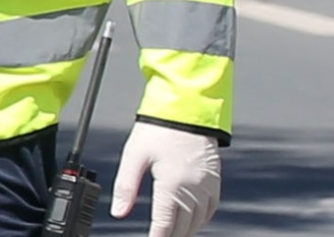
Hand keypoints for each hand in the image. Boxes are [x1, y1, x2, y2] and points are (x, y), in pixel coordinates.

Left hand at [111, 122, 221, 236]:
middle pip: (184, 226)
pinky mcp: (214, 179)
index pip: (165, 223)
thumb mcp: (134, 156)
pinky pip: (211, 208)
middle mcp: (194, 188)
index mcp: (172, 184)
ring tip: (173, 233)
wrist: (186, 109)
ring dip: (187, 230)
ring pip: (199, 220)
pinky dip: (201, 219)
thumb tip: (118, 212)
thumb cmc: (158, 129)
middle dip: (171, 235)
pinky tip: (192, 220)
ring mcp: (207, 185)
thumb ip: (125, 187)